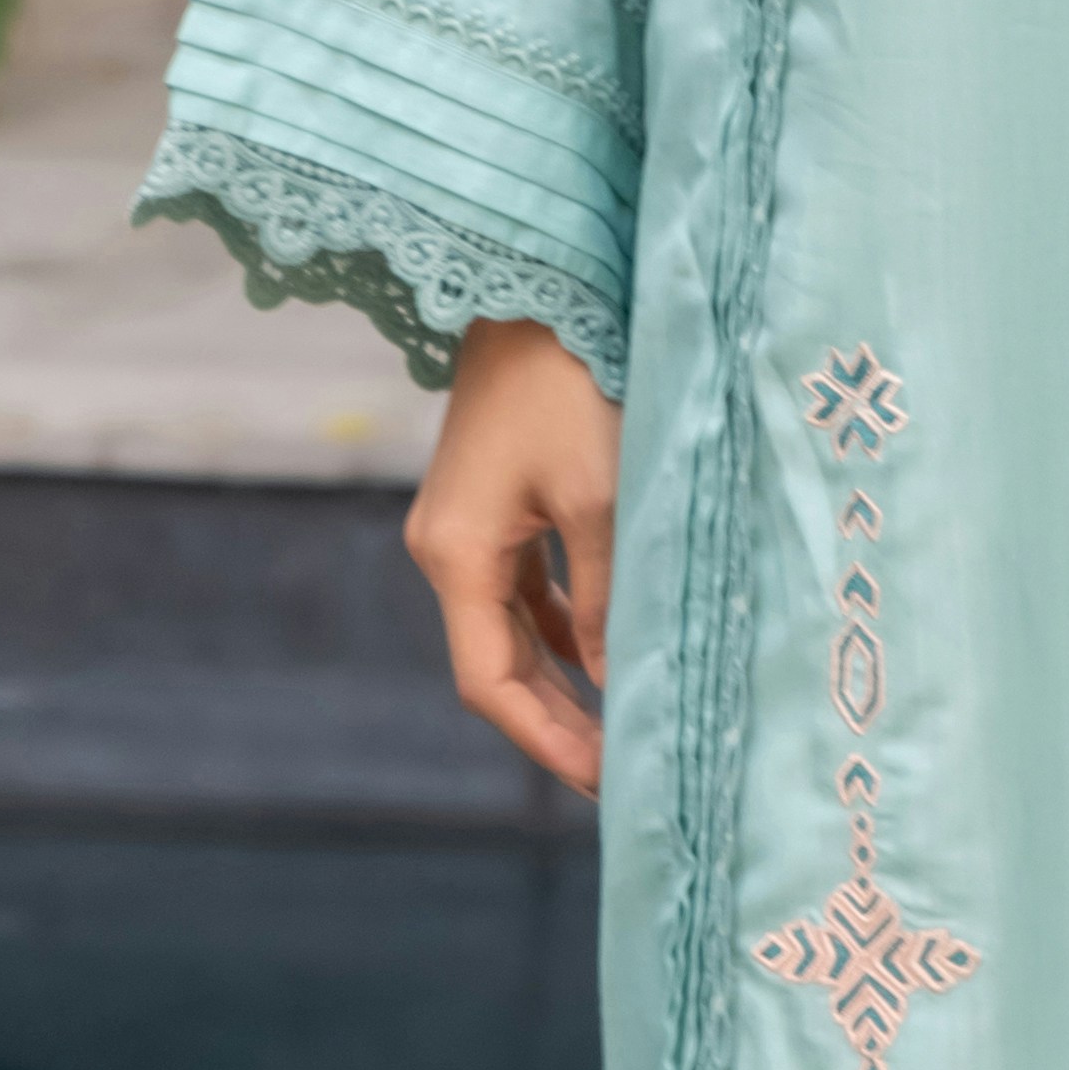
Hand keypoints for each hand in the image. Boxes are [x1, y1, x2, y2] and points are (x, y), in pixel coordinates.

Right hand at [407, 316, 618, 798]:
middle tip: (622, 775)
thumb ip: (607, 598)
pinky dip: (561, 628)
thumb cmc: (572, 385)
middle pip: (496, 664)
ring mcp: (465, 524)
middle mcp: (446, 548)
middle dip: (556, 723)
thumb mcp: (602, 498)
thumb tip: (619, 683)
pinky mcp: (493, 501)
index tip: (604, 781)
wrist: (538, 288)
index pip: (490, 681)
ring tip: (619, 730)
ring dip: (562, 680)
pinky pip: (523, 588)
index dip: (545, 740)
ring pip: (511, 629)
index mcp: (456, 554)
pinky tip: (603, 655)